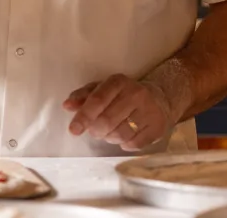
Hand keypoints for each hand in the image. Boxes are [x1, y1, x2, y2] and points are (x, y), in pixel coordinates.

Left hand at [62, 73, 182, 151]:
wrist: (159, 98)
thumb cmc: (122, 95)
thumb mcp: (102, 89)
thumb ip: (83, 96)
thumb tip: (67, 106)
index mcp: (118, 82)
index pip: (97, 100)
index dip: (83, 116)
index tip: (73, 130)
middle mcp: (136, 94)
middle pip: (107, 121)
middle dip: (95, 130)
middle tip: (95, 131)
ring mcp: (149, 111)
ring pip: (119, 135)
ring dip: (109, 138)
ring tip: (110, 132)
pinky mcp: (158, 128)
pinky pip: (133, 144)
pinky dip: (124, 144)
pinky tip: (125, 136)